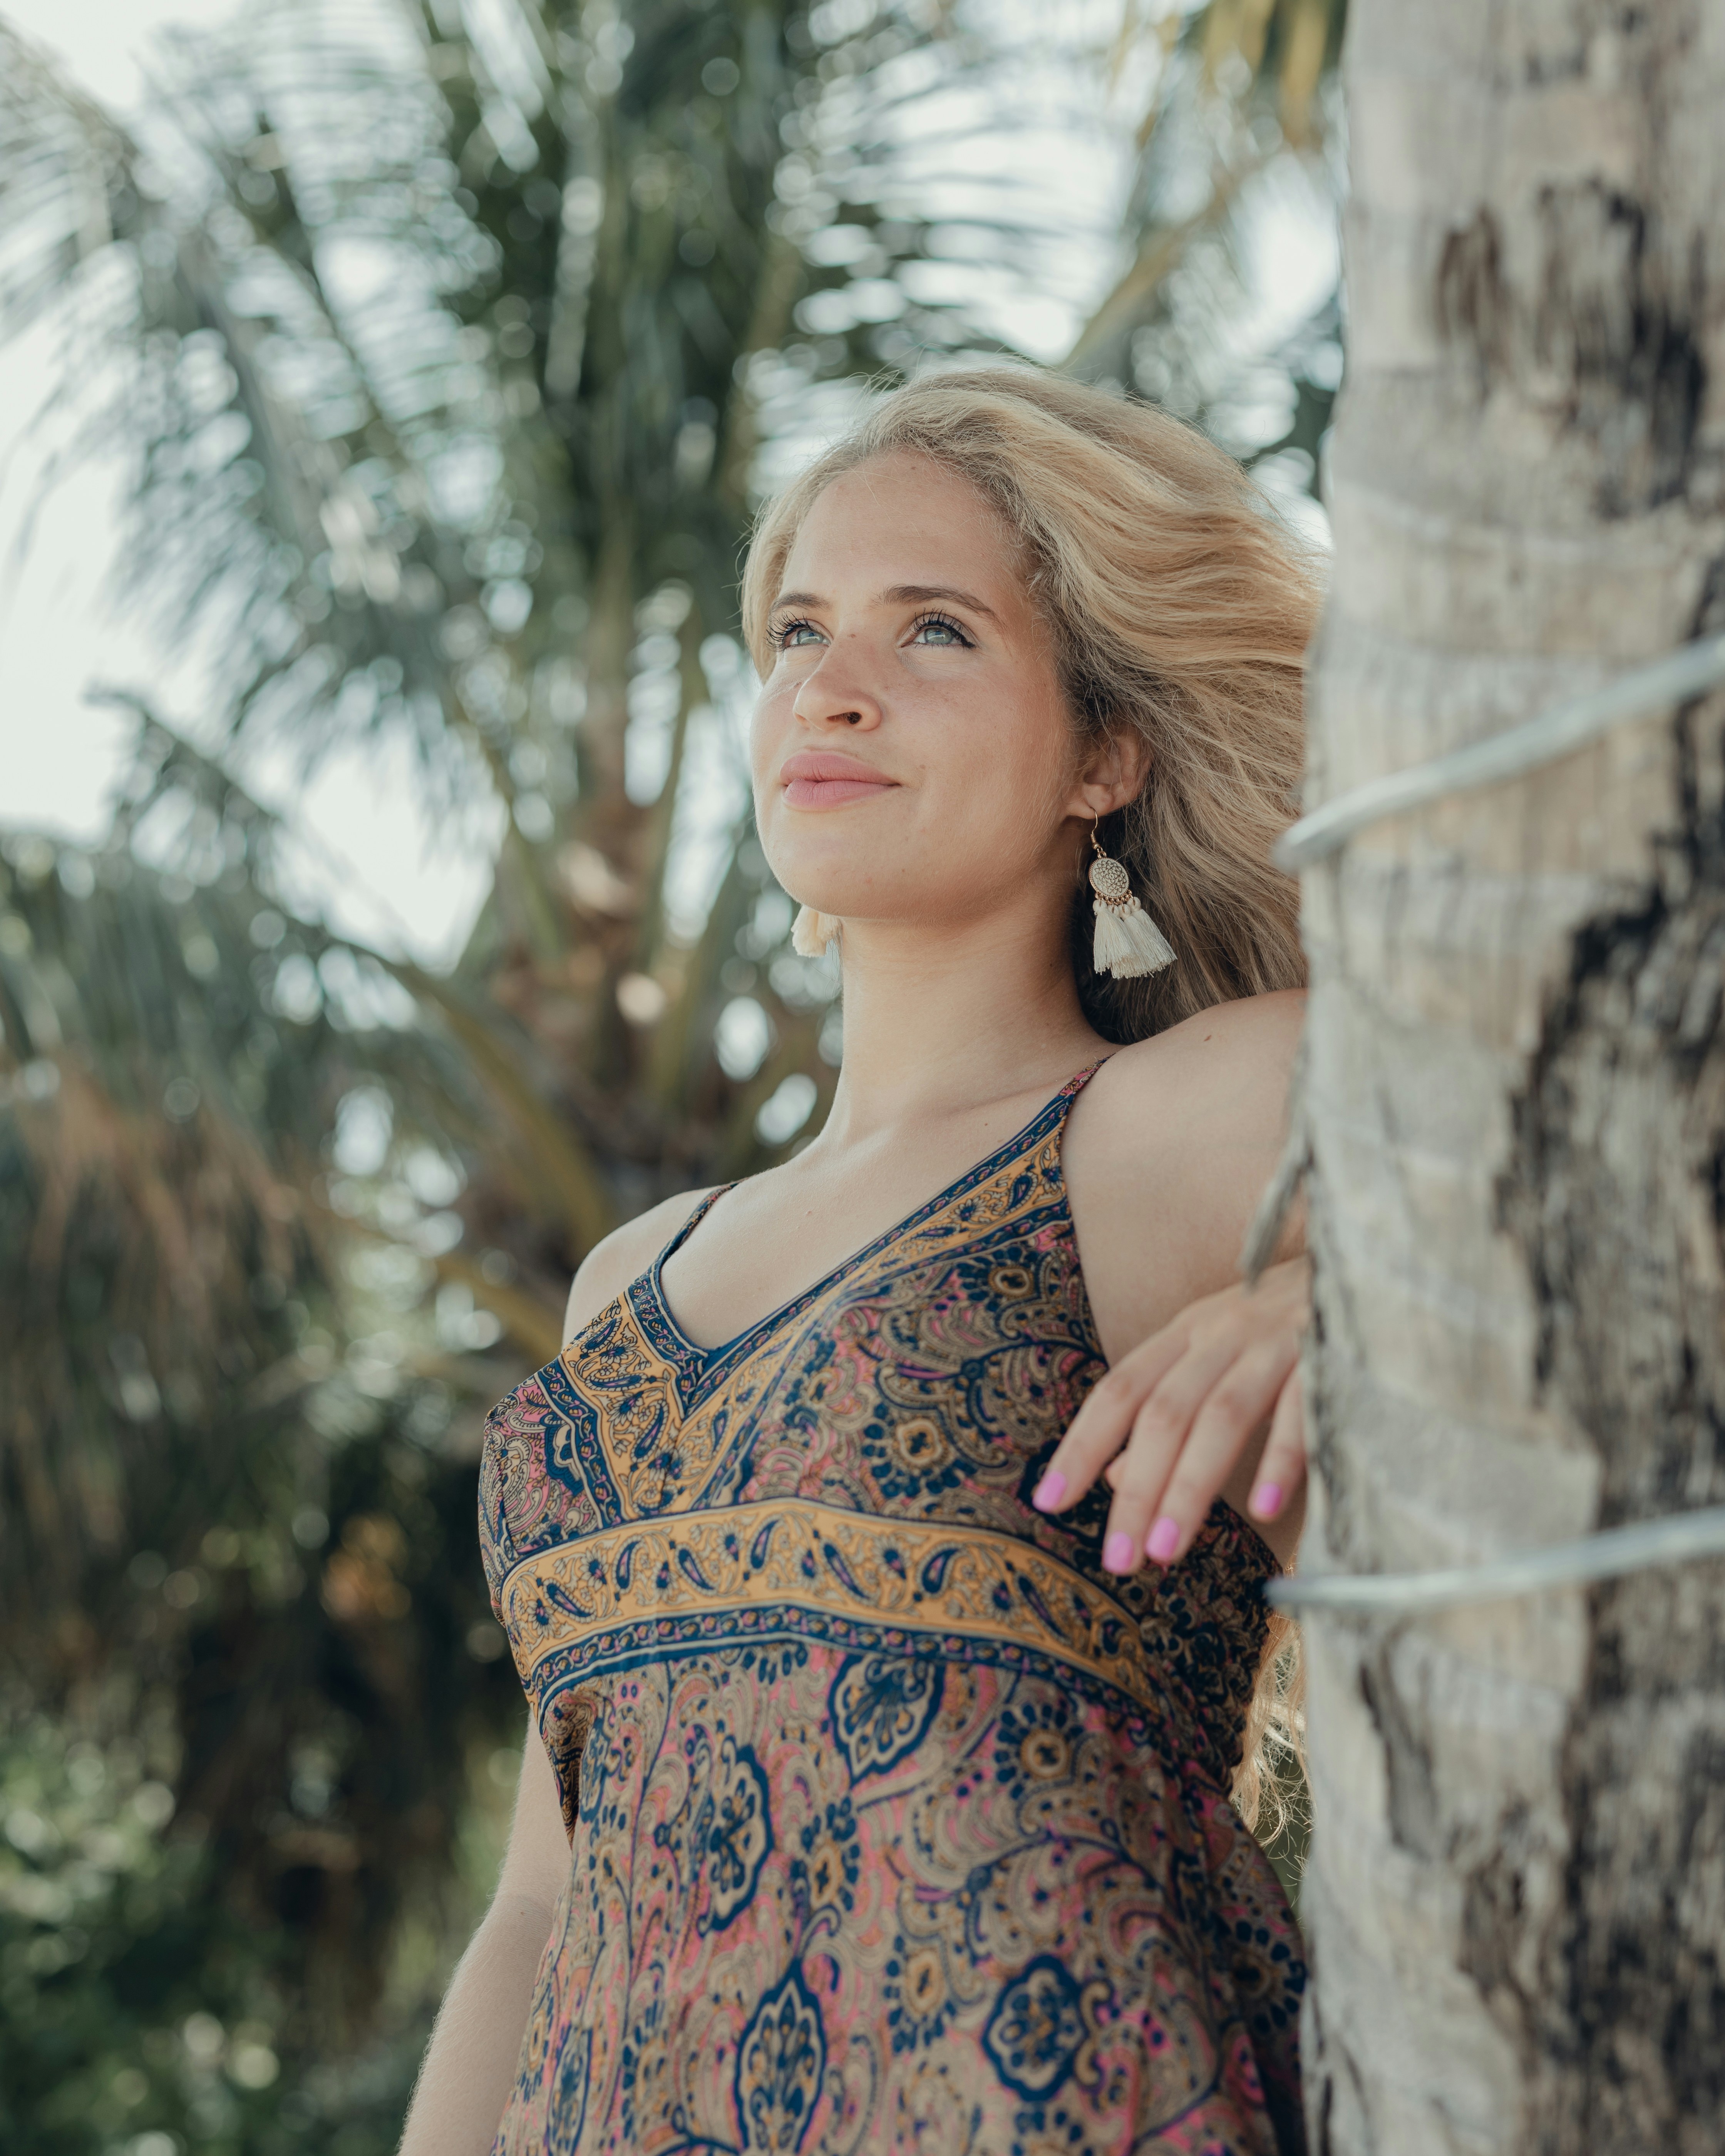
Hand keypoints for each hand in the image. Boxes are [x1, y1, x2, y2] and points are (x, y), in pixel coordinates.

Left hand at [1030, 1256, 1308, 1573]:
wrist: (1372, 1260)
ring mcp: (1278, 1342)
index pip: (1120, 1390)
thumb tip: (1116, 1479)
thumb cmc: (1285, 1326)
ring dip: (1189, 1486)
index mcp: (1188, 1332)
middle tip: (1117, 1558)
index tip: (1047, 1502)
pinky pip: (1302, 1409)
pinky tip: (1263, 1509)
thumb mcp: (1215, 1358)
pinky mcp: (1333, 1353)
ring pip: (1221, 1415)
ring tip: (1165, 1550)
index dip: (1081, 1445)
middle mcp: (1224, 1333)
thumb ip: (1167, 1413)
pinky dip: (1281, 1458)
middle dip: (1136, 1488)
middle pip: (1164, 1412)